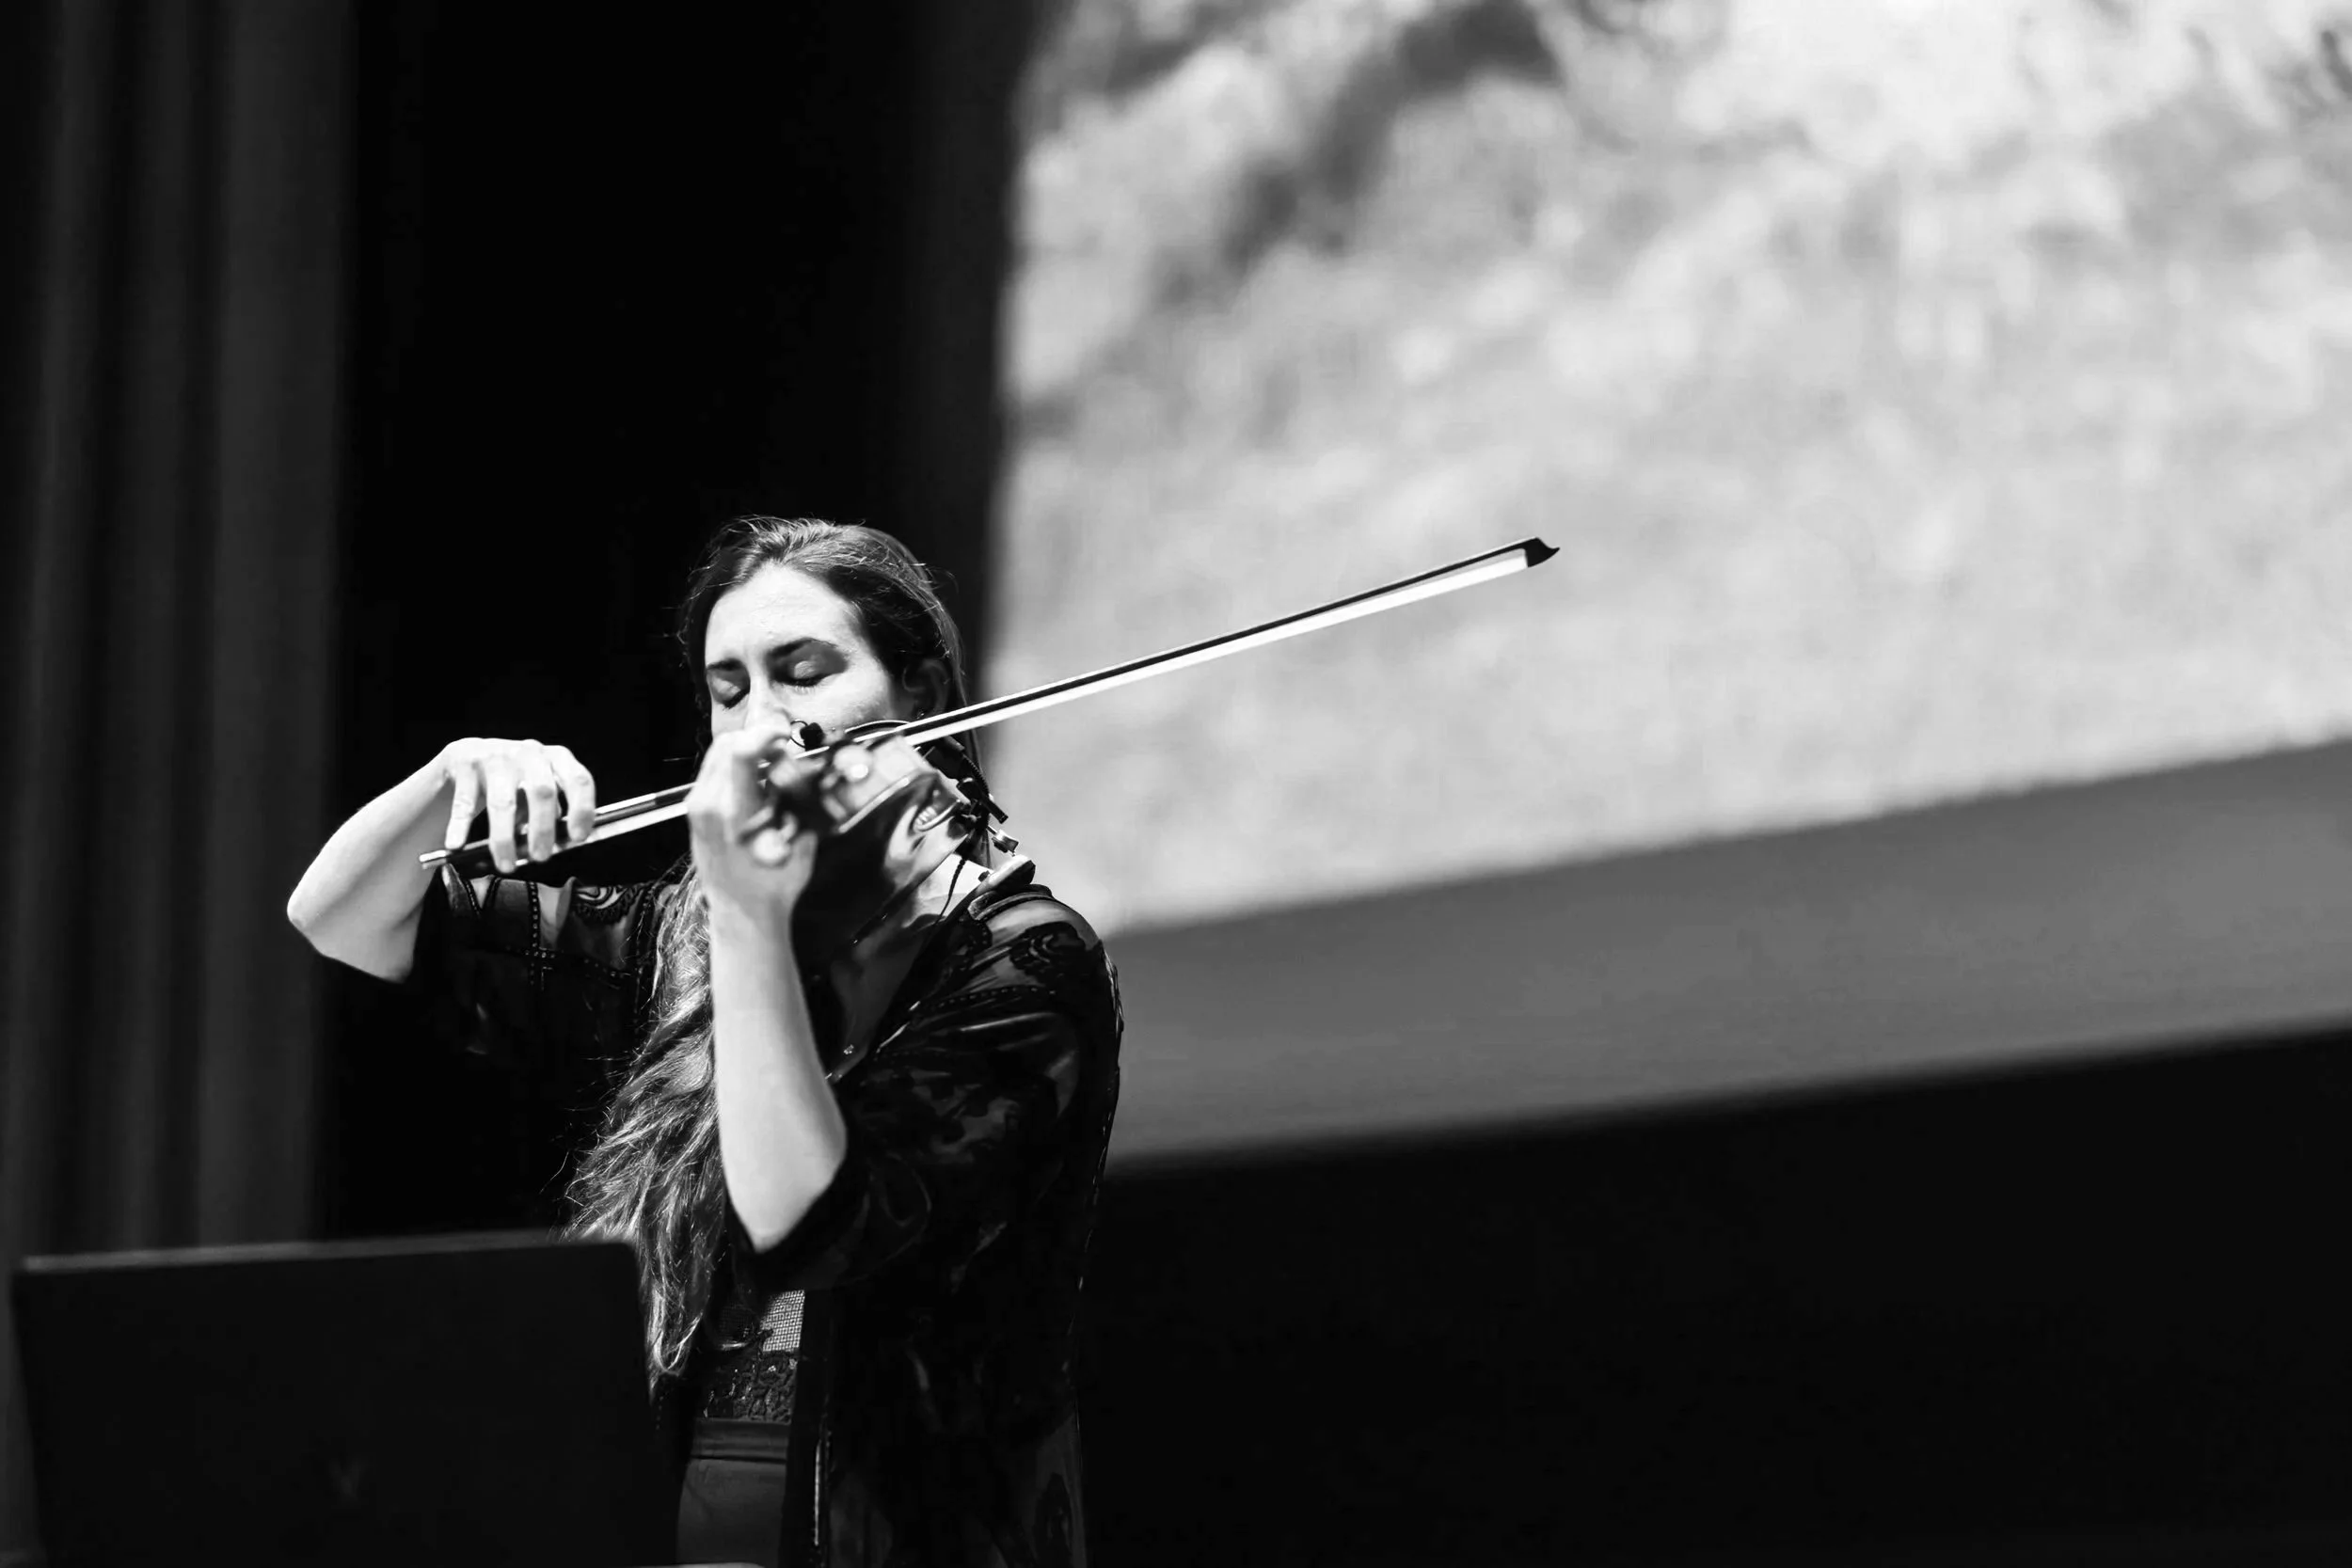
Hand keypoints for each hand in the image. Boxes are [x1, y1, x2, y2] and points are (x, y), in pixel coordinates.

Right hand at [438, 738, 596, 873]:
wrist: (464, 758)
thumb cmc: (510, 783)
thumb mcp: (534, 793)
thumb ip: (548, 814)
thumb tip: (556, 847)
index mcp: (555, 759)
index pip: (578, 780)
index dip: (582, 809)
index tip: (577, 838)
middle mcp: (528, 752)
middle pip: (542, 791)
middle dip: (543, 829)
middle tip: (540, 857)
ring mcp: (495, 754)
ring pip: (503, 801)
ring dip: (505, 838)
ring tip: (505, 864)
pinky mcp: (464, 760)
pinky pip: (464, 800)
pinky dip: (461, 826)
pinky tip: (456, 844)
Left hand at [689, 723, 816, 935]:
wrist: (741, 916)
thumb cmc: (776, 886)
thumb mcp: (800, 843)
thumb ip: (798, 803)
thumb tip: (804, 772)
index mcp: (736, 814)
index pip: (741, 753)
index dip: (766, 732)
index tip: (785, 736)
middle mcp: (710, 805)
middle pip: (727, 744)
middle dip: (757, 740)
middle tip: (781, 754)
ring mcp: (697, 807)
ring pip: (717, 754)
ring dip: (745, 753)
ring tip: (769, 770)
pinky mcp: (693, 811)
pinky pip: (712, 772)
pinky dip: (734, 768)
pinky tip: (753, 786)